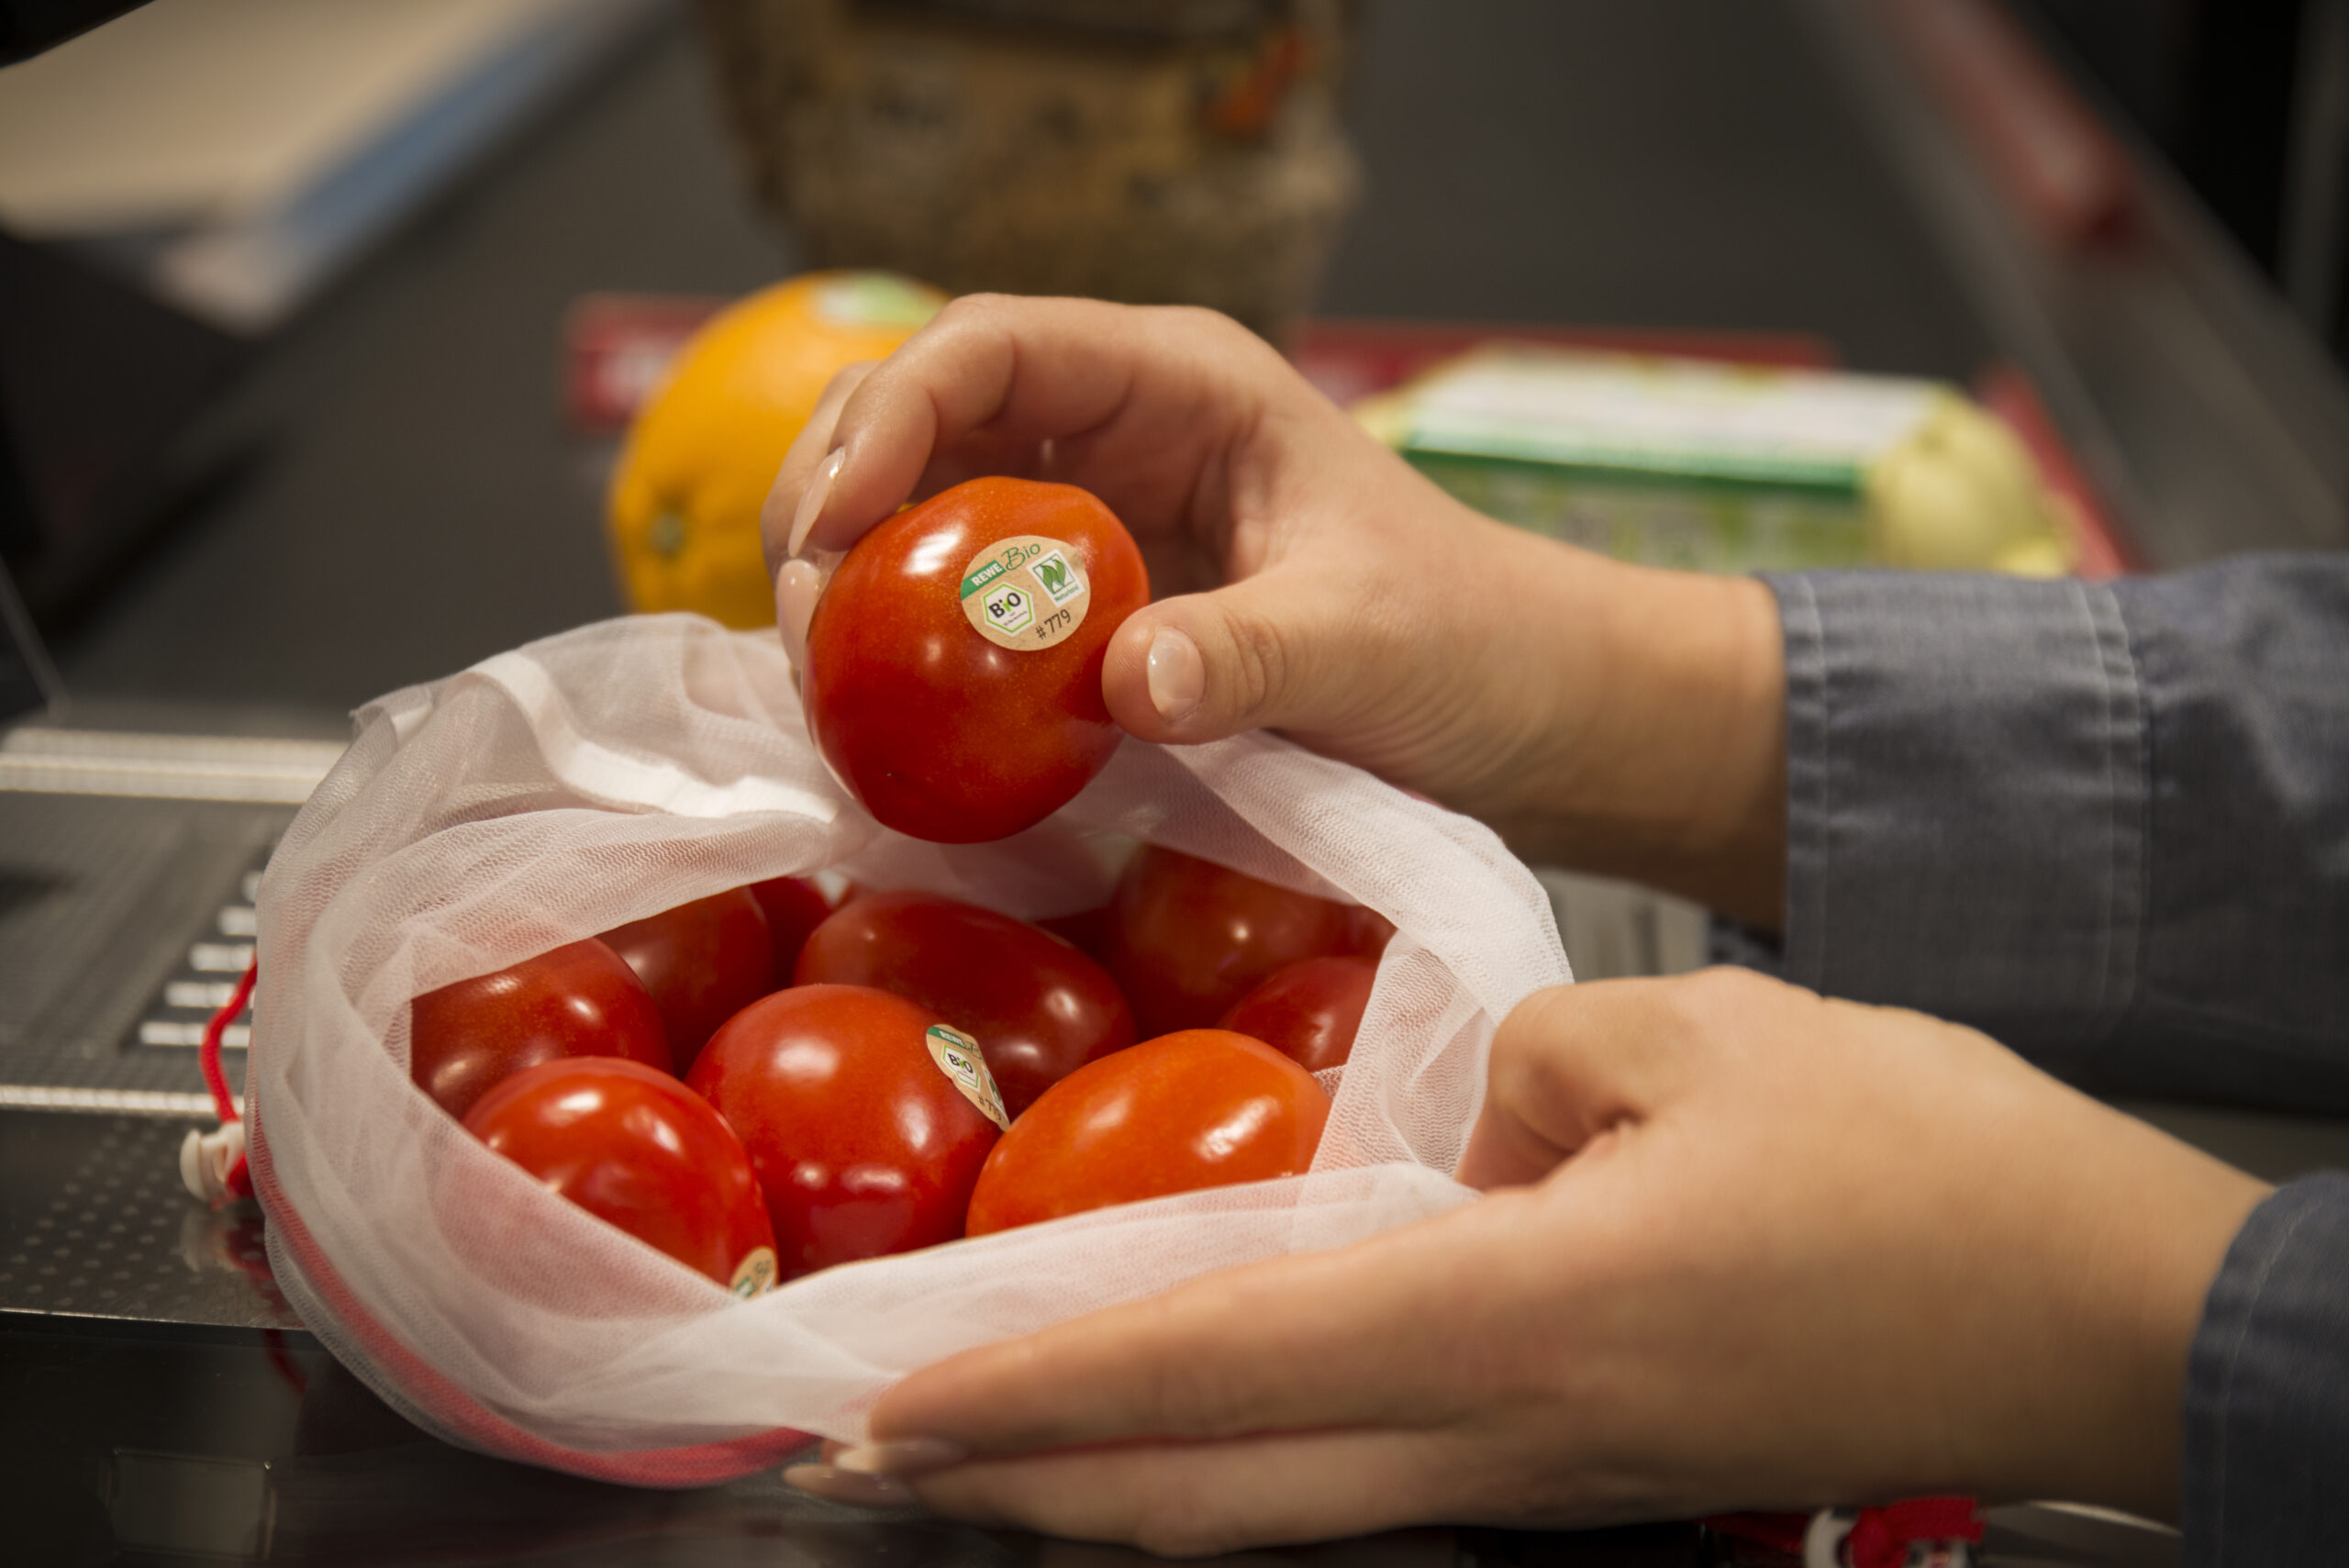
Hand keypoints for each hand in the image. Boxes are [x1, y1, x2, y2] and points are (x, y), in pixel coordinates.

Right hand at [761, 296, 1786, 924]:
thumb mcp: (1367, 644)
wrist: (1528, 711)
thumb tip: (1124, 683)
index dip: (885, 421)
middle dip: (831, 504)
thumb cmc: (1469, 640)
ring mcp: (1094, 520)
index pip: (987, 347)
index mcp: (1178, 384)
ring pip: (920, 514)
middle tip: (796, 633)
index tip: (830, 534)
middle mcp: (1116, 431)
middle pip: (918, 422)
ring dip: (850, 586)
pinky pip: (963, 608)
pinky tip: (881, 724)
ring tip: (819, 689)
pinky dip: (906, 654)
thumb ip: (1253, 654)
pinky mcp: (1090, 608)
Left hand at [785, 969, 2266, 1554]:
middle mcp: (1512, 1437)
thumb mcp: (1691, 1039)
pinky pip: (1381, 1483)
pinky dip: (1253, 1465)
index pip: (1218, 1358)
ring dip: (1128, 1487)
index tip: (890, 1403)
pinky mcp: (1603, 1475)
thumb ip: (1512, 1066)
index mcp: (1518, 1318)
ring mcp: (1558, 1482)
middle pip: (1217, 1495)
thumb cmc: (1920, 1160)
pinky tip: (1210, 1418)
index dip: (1039, 1388)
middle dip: (1033, 1485)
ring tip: (1006, 1449)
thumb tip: (1437, 1125)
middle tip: (877, 1457)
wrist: (2095, 1311)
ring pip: (1288, 1510)